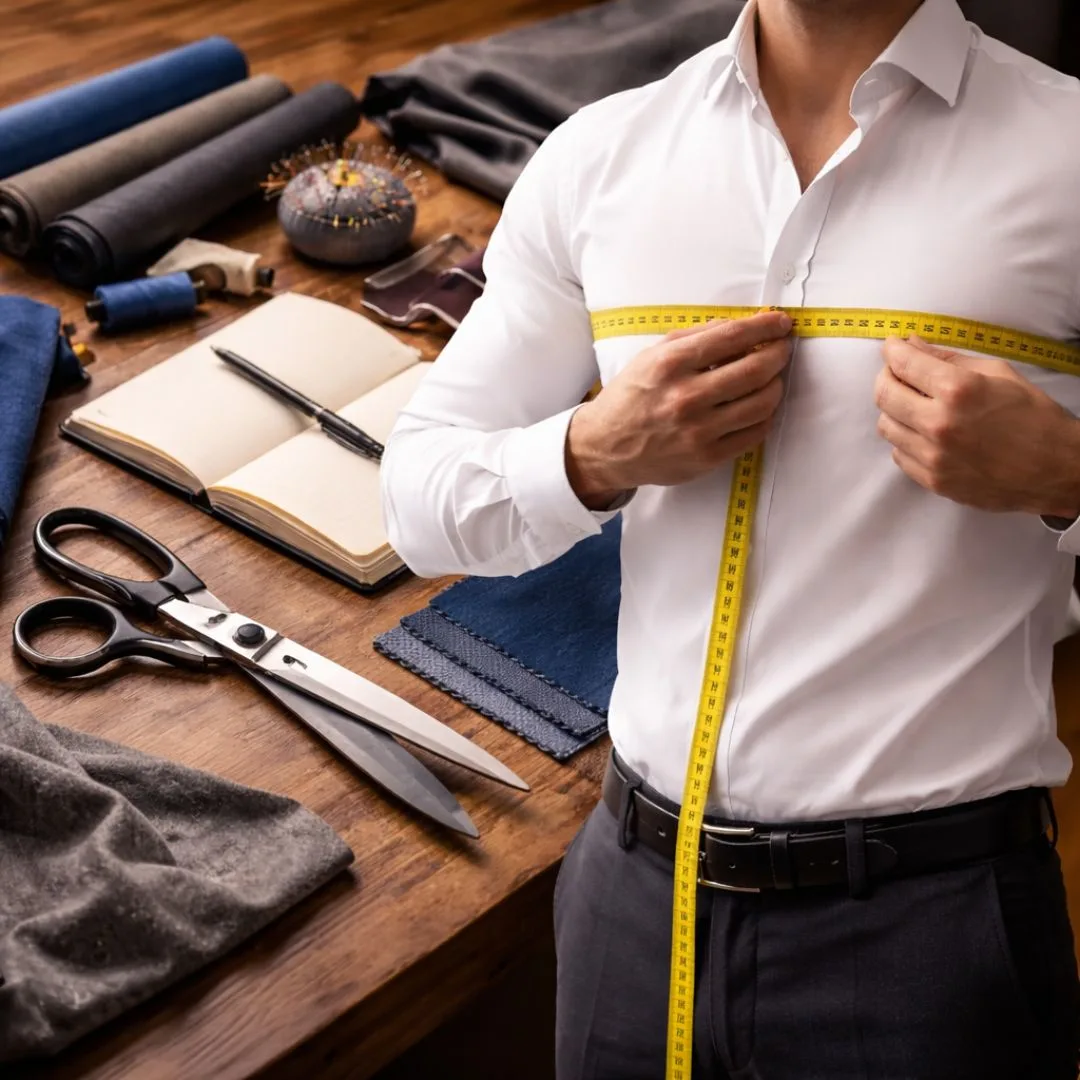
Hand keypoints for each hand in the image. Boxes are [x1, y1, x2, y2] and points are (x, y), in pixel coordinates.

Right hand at [566, 310, 793, 508]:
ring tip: (772, 378)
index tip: (780, 324)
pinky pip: (754, 433)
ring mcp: (698, 431)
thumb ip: (694, 337)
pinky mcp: (706, 457)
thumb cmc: (631, 398)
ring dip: (776, 385)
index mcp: (670, 364)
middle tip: (782, 348)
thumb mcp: (651, 356)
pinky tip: (759, 406)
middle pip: (755, 369)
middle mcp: (685, 397)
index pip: (732, 337)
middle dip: (778, 354)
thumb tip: (741, 326)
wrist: (605, 447)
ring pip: (761, 403)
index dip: (765, 327)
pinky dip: (765, 415)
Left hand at [875, 335, 1079, 516]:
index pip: (903, 363)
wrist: (1054, 468)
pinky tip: (924, 432)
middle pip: (883, 394)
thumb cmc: (1033, 417)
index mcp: (958, 390)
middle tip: (898, 373)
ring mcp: (933, 455)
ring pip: (886, 425)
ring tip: (914, 404)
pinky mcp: (932, 480)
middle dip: (887, 376)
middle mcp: (939, 423)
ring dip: (894, 410)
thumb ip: (948, 359)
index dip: (893, 350)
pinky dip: (905, 438)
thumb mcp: (998, 373)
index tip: (893, 346)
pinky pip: (898, 453)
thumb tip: (912, 345)